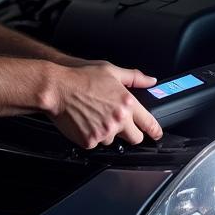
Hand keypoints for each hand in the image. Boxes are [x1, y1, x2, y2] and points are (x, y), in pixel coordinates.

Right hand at [47, 61, 163, 148]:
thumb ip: (134, 77)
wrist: (57, 88)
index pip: (149, 123)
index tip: (156, 133)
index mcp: (127, 103)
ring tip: (95, 116)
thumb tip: (151, 80)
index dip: (155, 130)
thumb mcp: (111, 71)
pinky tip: (86, 121)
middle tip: (119, 122)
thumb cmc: (81, 78)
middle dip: (131, 133)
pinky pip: (96, 143)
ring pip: (113, 141)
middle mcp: (118, 120)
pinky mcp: (90, 141)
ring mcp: (104, 132)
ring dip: (108, 133)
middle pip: (135, 138)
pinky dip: (92, 136)